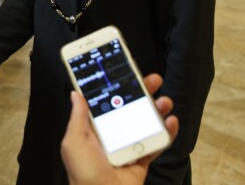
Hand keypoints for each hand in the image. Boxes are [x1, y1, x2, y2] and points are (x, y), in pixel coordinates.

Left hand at [60, 74, 178, 184]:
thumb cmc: (83, 174)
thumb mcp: (74, 142)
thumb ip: (78, 118)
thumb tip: (75, 94)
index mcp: (94, 129)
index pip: (106, 101)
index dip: (115, 86)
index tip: (124, 70)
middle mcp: (113, 134)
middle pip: (130, 107)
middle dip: (142, 92)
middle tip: (153, 80)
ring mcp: (129, 145)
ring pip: (146, 122)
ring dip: (158, 109)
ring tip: (165, 101)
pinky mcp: (143, 158)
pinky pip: (157, 143)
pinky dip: (167, 132)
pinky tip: (171, 122)